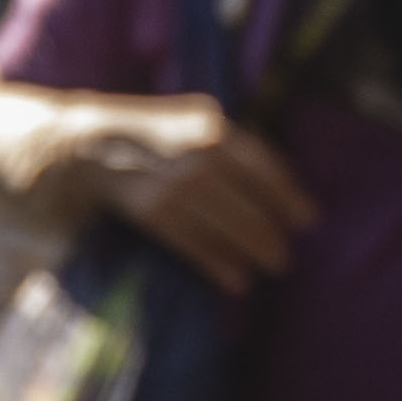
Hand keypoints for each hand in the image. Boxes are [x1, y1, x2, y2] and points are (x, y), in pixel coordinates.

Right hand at [106, 106, 314, 294]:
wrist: (92, 145)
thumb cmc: (158, 134)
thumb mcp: (198, 121)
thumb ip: (234, 145)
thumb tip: (280, 183)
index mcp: (214, 128)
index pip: (264, 168)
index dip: (289, 197)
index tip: (309, 220)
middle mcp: (198, 155)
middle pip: (248, 202)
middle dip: (272, 232)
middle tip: (288, 254)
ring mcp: (174, 185)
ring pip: (225, 225)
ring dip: (253, 250)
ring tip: (273, 266)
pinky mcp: (152, 212)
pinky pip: (194, 243)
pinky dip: (218, 263)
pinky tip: (237, 279)